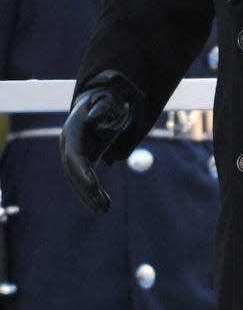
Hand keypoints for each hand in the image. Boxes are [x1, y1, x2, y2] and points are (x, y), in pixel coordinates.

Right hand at [59, 70, 141, 213]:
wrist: (101, 101)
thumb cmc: (106, 100)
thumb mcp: (107, 101)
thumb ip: (102, 110)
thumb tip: (95, 120)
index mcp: (73, 131)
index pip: (74, 155)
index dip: (82, 171)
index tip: (94, 186)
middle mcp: (68, 145)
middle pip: (74, 172)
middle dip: (87, 189)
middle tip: (103, 205)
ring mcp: (73, 153)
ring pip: (78, 179)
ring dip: (90, 196)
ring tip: (105, 208)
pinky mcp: (82, 160)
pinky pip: (85, 179)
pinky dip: (94, 192)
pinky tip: (104, 204)